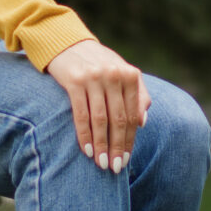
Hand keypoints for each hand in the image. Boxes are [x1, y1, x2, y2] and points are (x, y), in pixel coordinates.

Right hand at [45, 39, 150, 171]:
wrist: (67, 43)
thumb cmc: (99, 63)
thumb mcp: (121, 73)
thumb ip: (138, 94)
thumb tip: (143, 123)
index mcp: (130, 75)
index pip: (132, 115)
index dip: (130, 139)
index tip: (126, 158)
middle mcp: (114, 75)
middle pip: (118, 120)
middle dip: (117, 146)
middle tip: (115, 167)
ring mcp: (94, 77)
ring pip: (100, 120)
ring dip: (101, 145)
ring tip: (101, 163)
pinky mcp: (75, 81)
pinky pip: (81, 114)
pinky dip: (84, 135)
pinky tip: (86, 150)